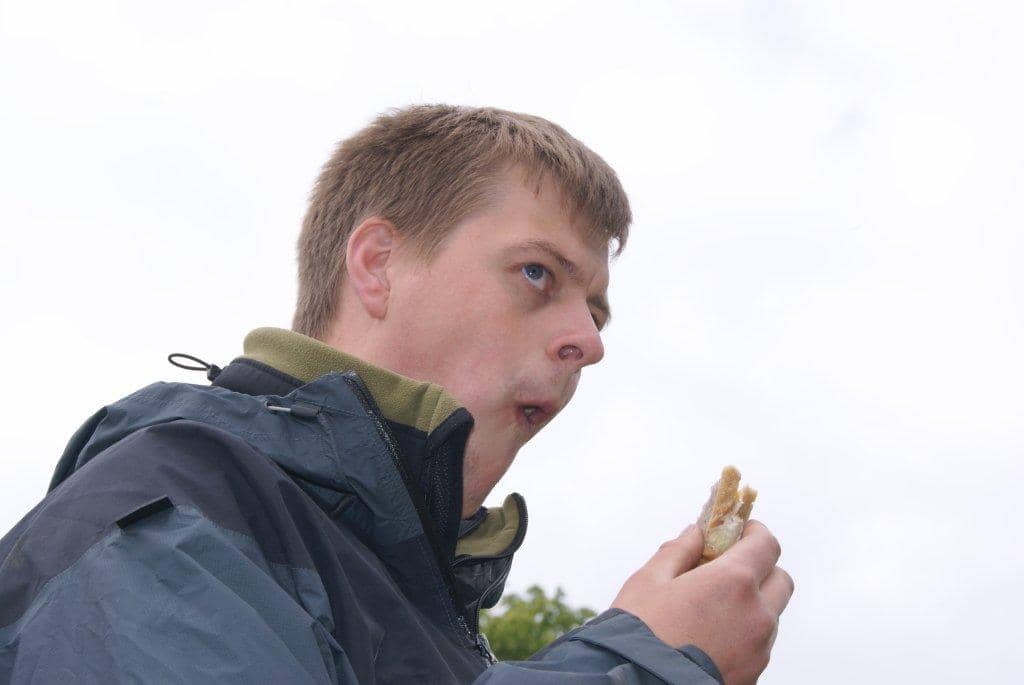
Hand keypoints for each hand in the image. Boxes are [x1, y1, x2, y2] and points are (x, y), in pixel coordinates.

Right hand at [610, 520, 792, 684]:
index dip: (755, 532)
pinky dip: (745, 633)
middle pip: (780, 579)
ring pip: (770, 615)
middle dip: (760, 568)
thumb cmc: (640, 632)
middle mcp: (757, 614)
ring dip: (753, 604)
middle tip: (729, 569)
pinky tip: (712, 637)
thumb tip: (696, 533)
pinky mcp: (754, 674)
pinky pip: (759, 644)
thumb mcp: (649, 581)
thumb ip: (678, 551)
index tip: (739, 530)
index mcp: (733, 582)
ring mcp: (759, 648)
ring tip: (714, 609)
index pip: (767, 544)